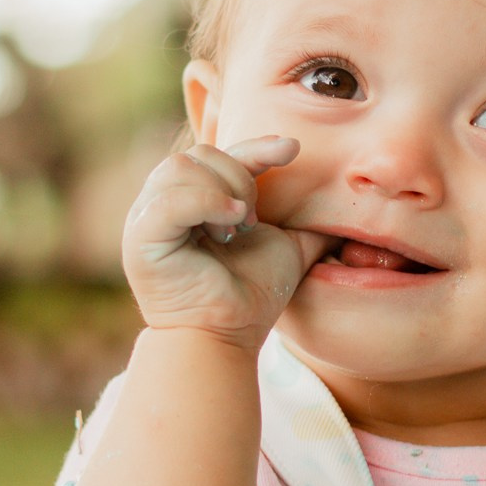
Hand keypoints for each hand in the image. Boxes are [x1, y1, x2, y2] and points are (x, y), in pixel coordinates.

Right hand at [122, 136, 336, 349]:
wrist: (226, 338)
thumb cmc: (251, 297)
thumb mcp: (286, 247)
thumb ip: (305, 223)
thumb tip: (345, 209)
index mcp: (192, 200)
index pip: (221, 154)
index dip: (256, 147)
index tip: (293, 150)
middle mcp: (163, 204)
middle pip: (199, 155)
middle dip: (238, 178)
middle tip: (251, 223)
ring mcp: (146, 219)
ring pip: (180, 167)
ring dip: (220, 192)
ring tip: (236, 230)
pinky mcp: (140, 238)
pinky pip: (168, 200)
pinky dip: (205, 203)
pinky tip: (229, 228)